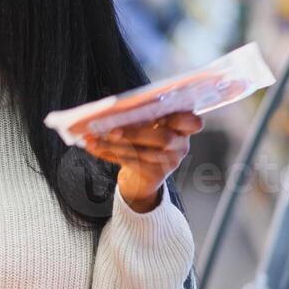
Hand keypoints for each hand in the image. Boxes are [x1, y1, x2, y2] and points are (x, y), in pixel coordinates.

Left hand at [82, 112, 203, 212]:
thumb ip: (138, 118)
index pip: (193, 123)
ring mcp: (169, 162)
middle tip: (113, 130)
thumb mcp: (145, 128)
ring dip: (115, 145)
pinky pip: (132, 162)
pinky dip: (110, 153)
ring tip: (94, 140)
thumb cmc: (142, 143)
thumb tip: (109, 110)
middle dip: (136, 133)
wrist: (140, 179)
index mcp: (182, 128)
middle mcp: (180, 145)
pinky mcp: (155, 175)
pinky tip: (95, 147)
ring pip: (143, 152)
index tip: (161, 114)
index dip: (181, 118)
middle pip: (164, 138)